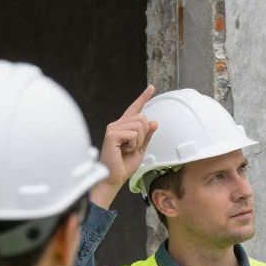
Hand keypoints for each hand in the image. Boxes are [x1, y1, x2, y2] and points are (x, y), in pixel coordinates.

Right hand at [94, 84, 158, 205]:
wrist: (113, 178)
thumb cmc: (123, 165)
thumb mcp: (140, 149)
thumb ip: (147, 136)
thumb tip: (154, 122)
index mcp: (124, 127)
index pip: (135, 109)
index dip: (144, 97)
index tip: (151, 87)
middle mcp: (117, 124)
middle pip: (142, 118)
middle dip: (143, 135)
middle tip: (132, 147)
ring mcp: (113, 128)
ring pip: (139, 126)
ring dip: (138, 141)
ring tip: (127, 149)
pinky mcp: (112, 134)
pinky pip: (133, 134)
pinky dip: (133, 145)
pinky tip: (123, 150)